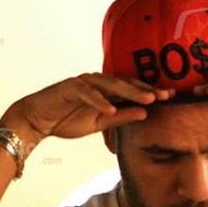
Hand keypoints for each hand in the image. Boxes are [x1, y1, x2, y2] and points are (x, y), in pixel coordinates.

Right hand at [1, 73, 175, 149]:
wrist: (37, 120)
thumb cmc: (67, 119)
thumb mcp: (100, 124)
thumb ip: (121, 118)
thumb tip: (145, 113)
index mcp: (106, 91)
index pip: (132, 91)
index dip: (150, 94)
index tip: (170, 99)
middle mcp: (97, 83)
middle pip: (126, 84)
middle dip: (147, 90)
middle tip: (166, 95)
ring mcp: (84, 83)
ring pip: (110, 85)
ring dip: (129, 92)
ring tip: (147, 99)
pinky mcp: (69, 87)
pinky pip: (87, 93)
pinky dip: (99, 101)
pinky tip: (111, 109)